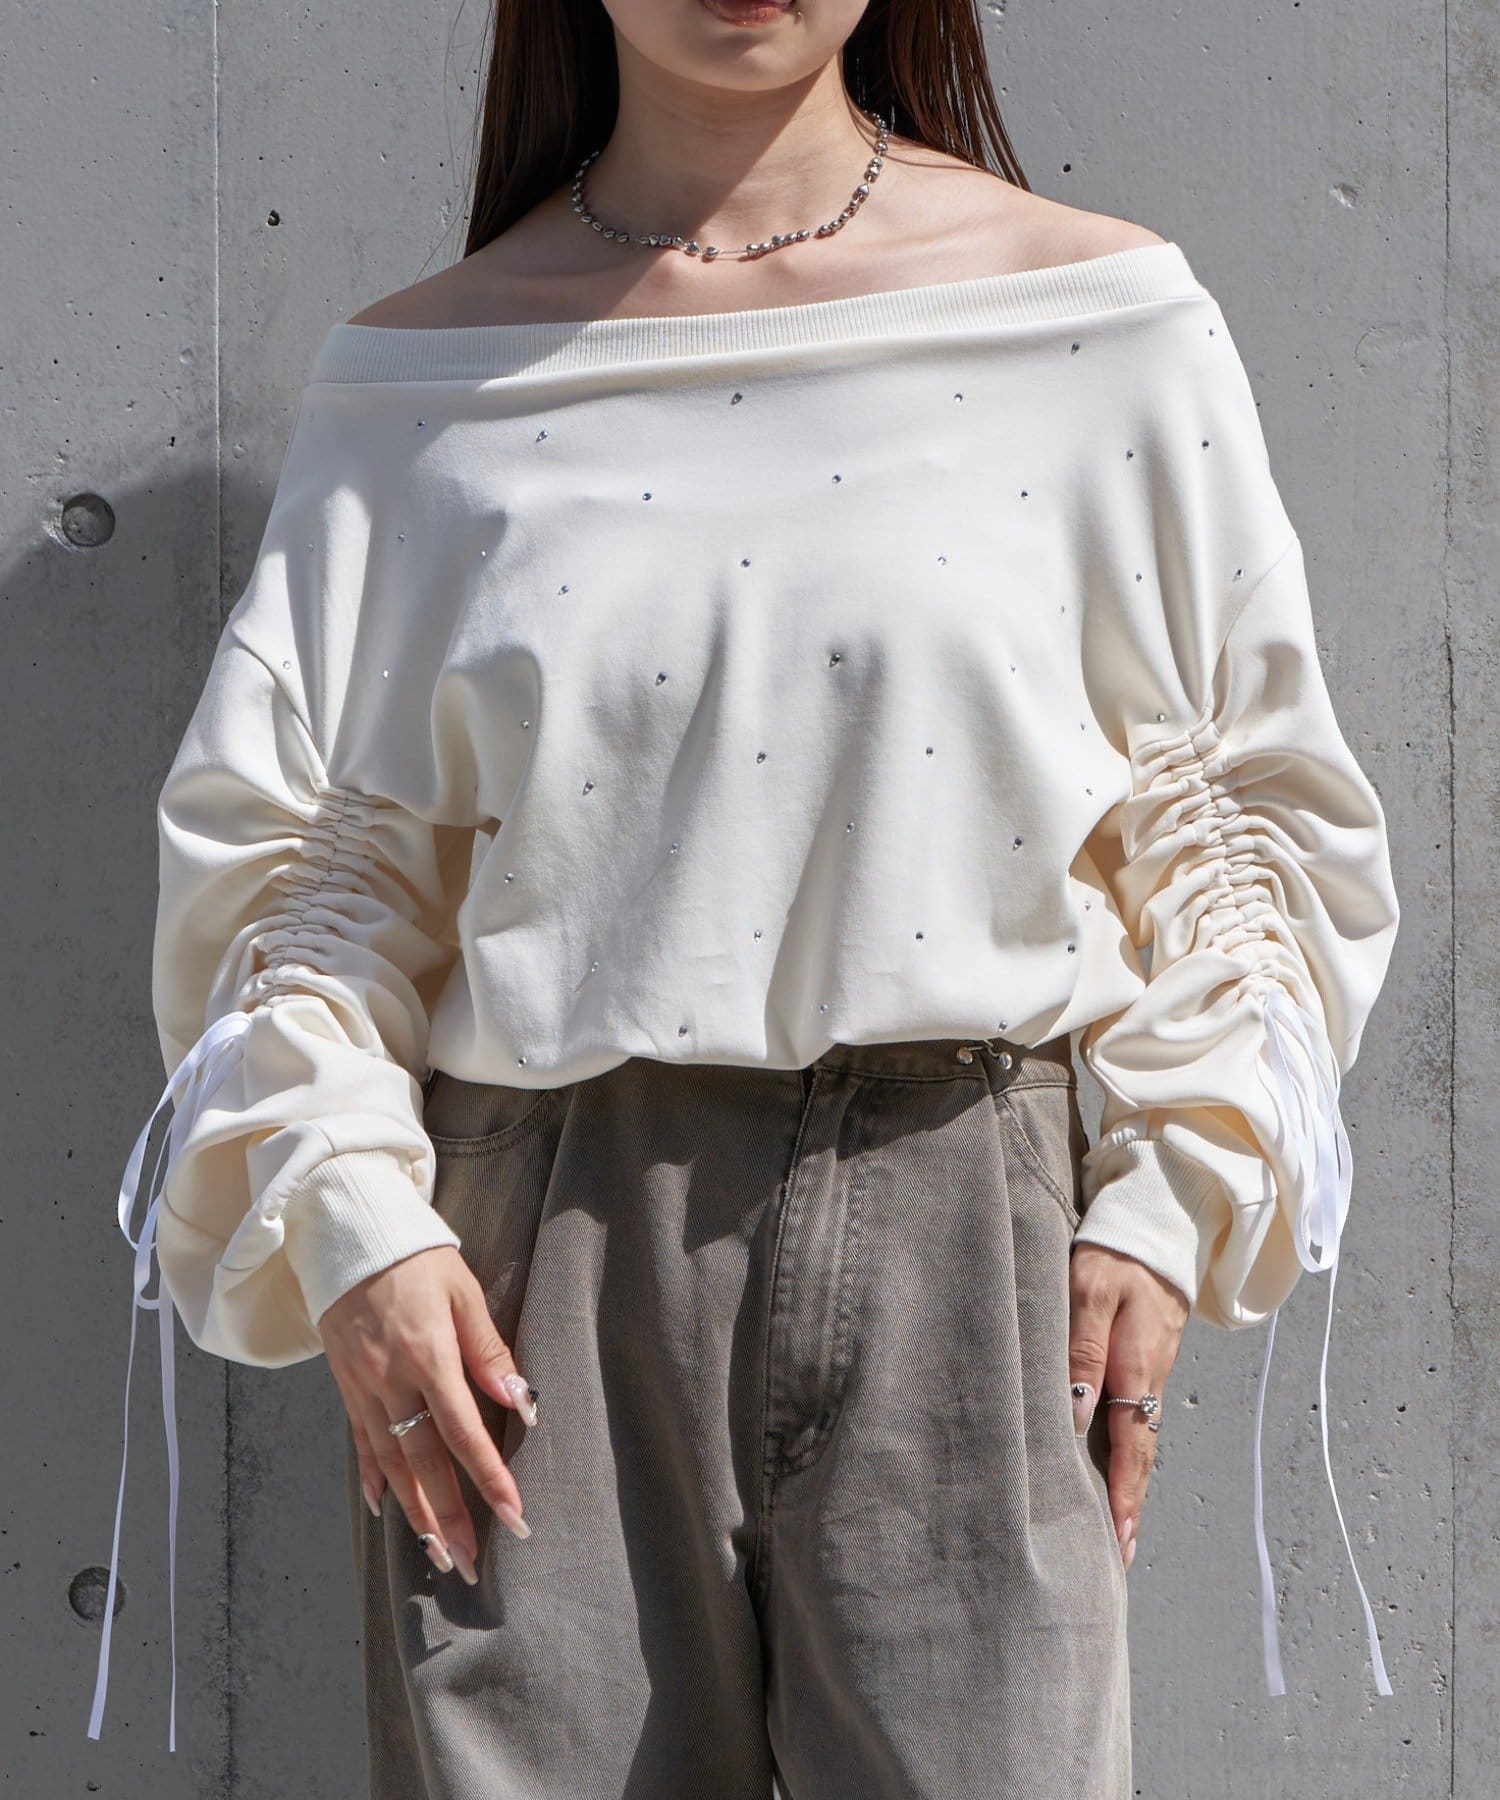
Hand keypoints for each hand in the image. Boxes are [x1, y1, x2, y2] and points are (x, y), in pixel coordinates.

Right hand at [320, 1244, 536, 1582]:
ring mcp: (363, 1387)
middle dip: (449, 1517)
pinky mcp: (346, 1386)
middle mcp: (391, 1380)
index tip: (514, 1515)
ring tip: (438, 1555)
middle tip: (473, 1564)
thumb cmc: (417, 1258)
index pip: (462, 1430)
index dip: (488, 1477)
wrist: (347, 1235)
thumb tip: (523, 1401)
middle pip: (423, 1463)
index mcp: (427, 1354)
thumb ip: (489, 1350)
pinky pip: (360, 1442)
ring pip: (390, 1464)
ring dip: (415, 1514)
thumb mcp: (463, 1291)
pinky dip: (372, 1479)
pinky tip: (384, 1510)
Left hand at [1067, 1243, 1189, 1569]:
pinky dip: (1128, 1451)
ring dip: (1129, 1484)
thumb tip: (1075, 1413)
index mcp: (1135, 1367)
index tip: (1118, 1546)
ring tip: (1115, 1530)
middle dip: (1130, 1508)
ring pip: (1138, 1438)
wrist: (1157, 1220)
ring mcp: (1149, 1370)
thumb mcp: (1090, 1290)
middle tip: (1117, 1559)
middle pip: (1140, 1456)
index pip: (1131, 1448)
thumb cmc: (1115, 1253)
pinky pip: (1135, 1415)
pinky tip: (1113, 1467)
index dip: (1125, 1499)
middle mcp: (1148, 1378)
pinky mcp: (1143, 1358)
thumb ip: (1081, 1347)